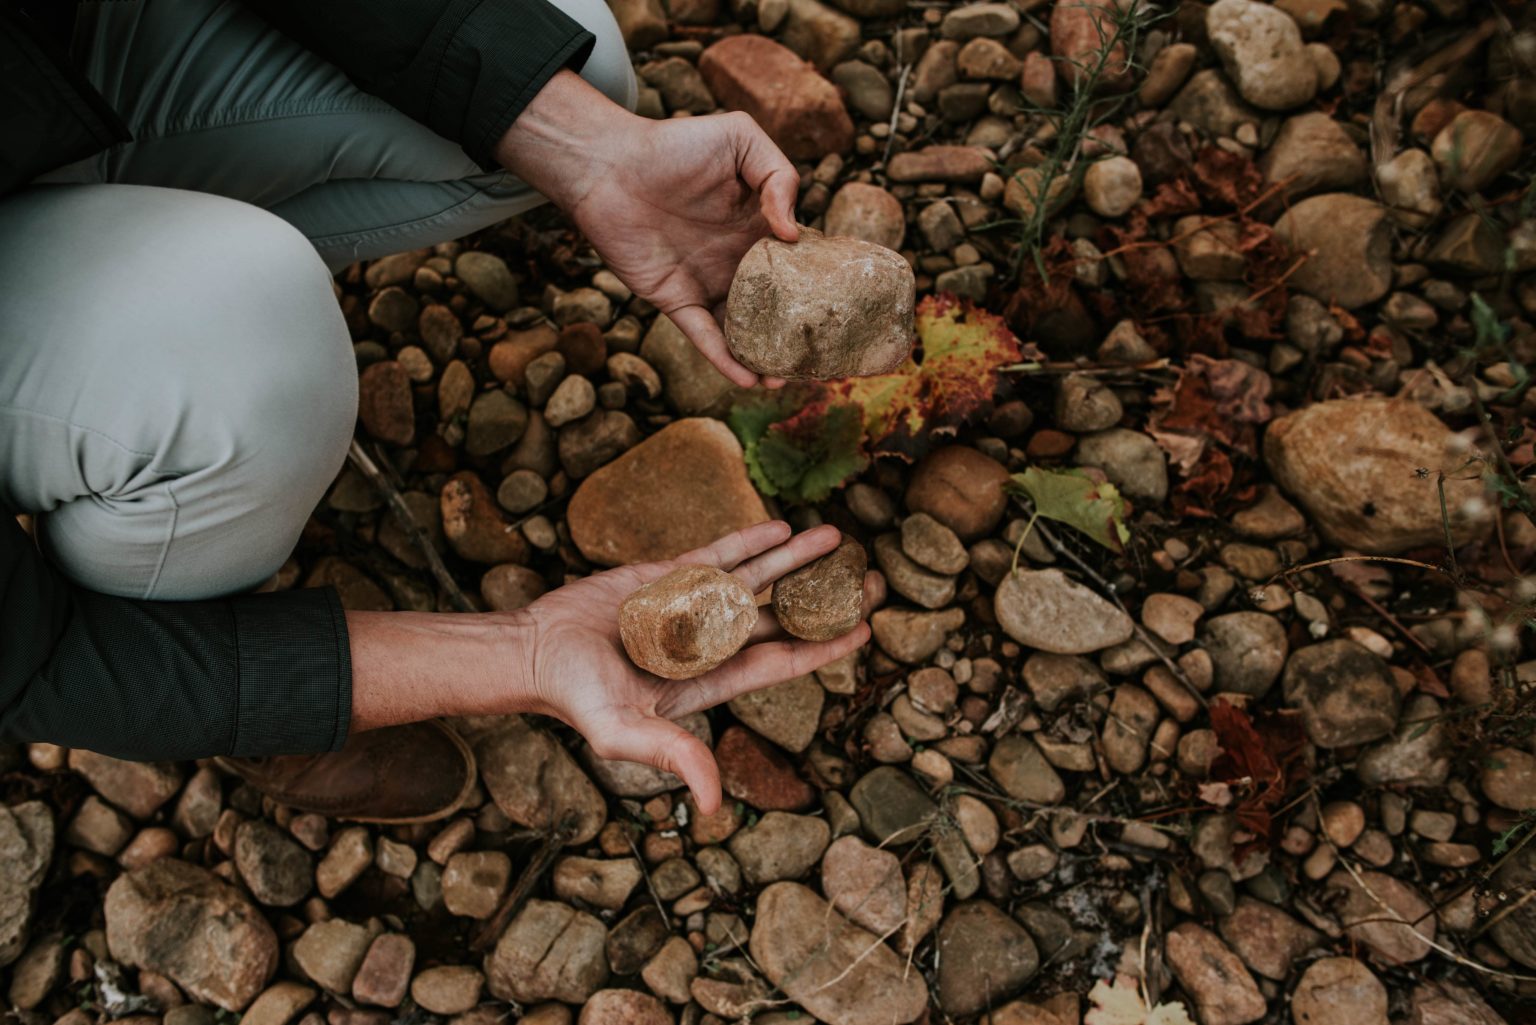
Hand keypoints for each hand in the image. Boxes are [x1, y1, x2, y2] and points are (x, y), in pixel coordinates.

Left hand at [494, 71, 799, 389]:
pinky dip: (727, 360)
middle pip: (777, 305)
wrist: (608, 164)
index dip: (823, 282)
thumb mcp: (741, 139)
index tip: (850, 305)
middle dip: (799, 331)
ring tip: (790, 379)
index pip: (800, 261)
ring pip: (744, 330)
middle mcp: (737, 260)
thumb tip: (791, 233)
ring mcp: (707, 283)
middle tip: (826, 356)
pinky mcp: (676, 300)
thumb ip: (779, 176)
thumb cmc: (674, 145)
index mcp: (758, 226)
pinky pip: (705, 337)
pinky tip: (750, 380)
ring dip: (766, 357)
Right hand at [516, 522, 879, 812]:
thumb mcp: (623, 734)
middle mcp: (708, 643)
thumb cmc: (577, 697)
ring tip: (836, 538)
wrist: (534, 650)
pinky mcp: (665, 576)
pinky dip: (750, 542)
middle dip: (824, 600)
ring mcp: (690, 606)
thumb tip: (716, 804)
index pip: (780, 662)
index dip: (823, 648)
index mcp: (709, 681)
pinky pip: (717, 556)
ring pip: (755, 580)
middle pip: (780, 618)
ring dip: (796, 561)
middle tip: (869, 581)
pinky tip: (782, 528)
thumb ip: (671, 757)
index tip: (864, 630)